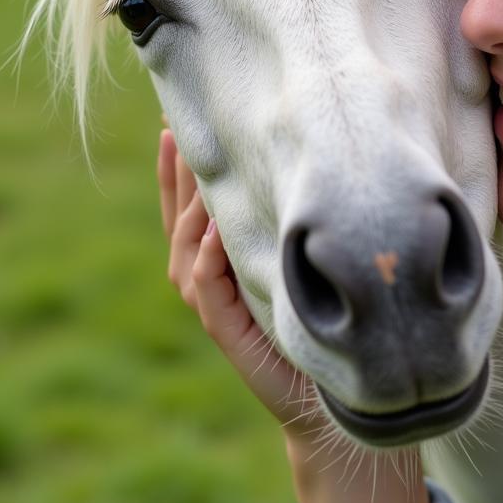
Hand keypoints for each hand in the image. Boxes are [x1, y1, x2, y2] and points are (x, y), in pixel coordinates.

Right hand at [158, 129, 429, 502]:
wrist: (327, 387)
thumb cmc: (318, 311)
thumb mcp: (296, 253)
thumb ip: (280, 217)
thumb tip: (291, 155)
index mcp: (216, 255)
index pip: (186, 201)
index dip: (177, 163)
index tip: (175, 115)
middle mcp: (205, 276)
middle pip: (178, 215)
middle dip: (176, 171)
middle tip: (176, 122)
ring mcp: (212, 303)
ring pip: (185, 244)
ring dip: (187, 205)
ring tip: (194, 164)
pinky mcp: (227, 330)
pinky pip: (207, 288)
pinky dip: (206, 257)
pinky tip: (213, 228)